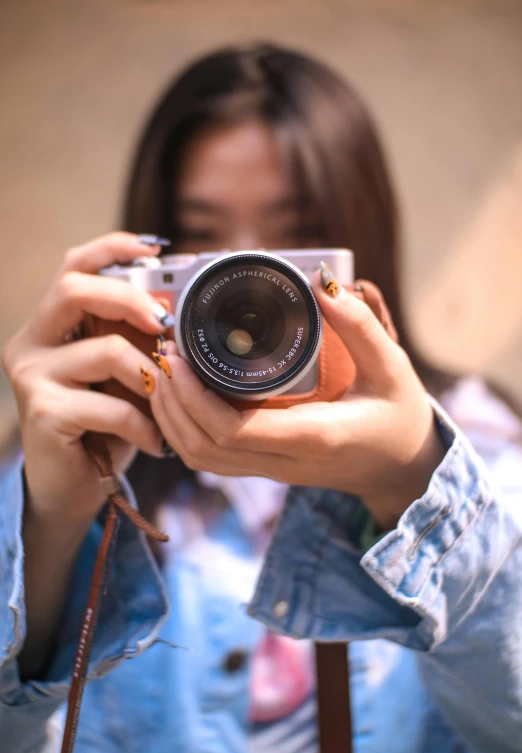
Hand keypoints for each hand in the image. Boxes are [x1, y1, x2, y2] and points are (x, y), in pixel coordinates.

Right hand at [2, 232, 166, 531]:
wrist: (72, 486)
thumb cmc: (103, 423)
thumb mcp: (119, 373)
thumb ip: (134, 339)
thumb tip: (180, 309)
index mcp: (51, 323)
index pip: (73, 265)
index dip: (112, 246)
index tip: (155, 248)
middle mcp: (31, 341)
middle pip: (76, 289)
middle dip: (131, 299)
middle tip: (166, 324)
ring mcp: (32, 376)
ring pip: (105, 350)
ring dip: (151, 378)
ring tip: (167, 404)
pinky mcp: (42, 413)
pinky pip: (112, 406)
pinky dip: (144, 425)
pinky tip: (156, 442)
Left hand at [149, 273, 445, 528]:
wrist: (403, 470)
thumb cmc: (399, 417)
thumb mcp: (392, 367)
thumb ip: (361, 325)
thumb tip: (321, 282)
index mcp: (312, 437)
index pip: (232, 430)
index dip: (193, 396)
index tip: (177, 353)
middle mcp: (284, 462)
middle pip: (203, 448)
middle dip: (172, 403)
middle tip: (162, 354)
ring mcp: (272, 470)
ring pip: (201, 460)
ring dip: (172, 420)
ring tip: (165, 372)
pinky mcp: (266, 468)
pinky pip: (213, 459)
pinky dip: (185, 432)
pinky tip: (181, 398)